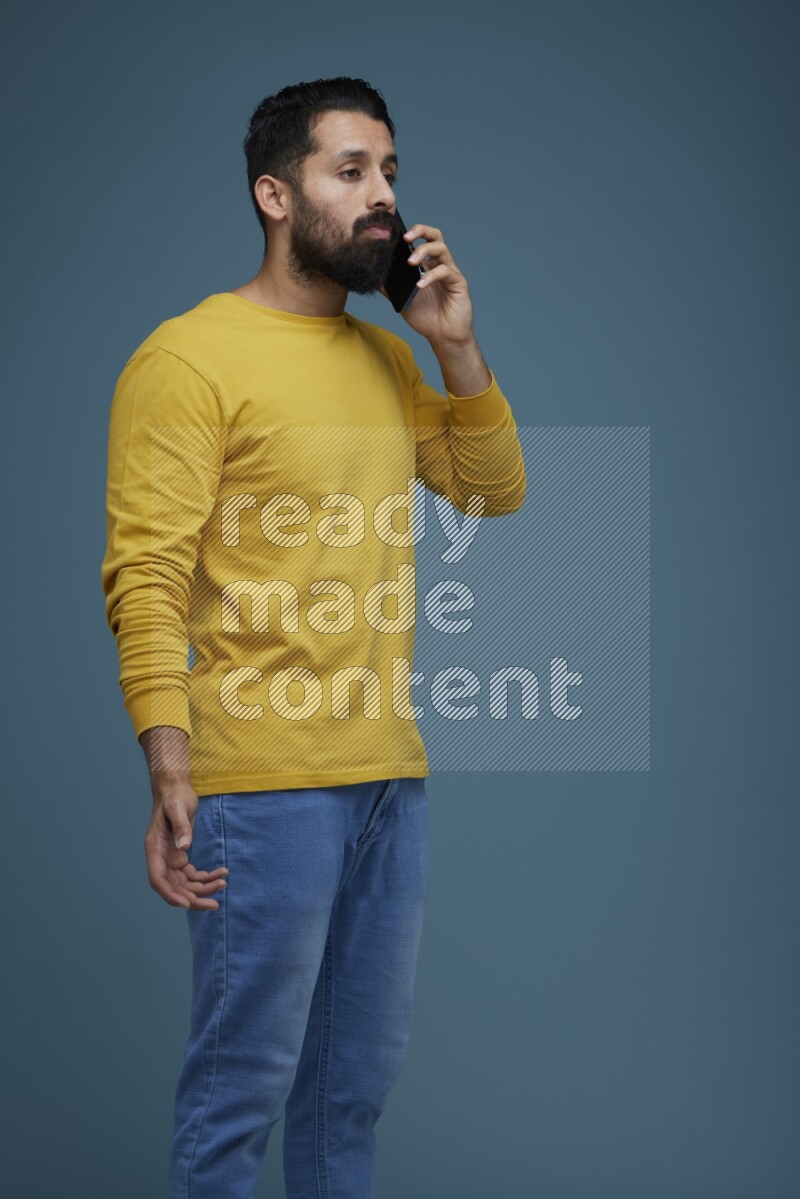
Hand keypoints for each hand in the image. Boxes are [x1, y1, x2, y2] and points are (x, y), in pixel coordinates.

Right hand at [144, 780, 228, 910]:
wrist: (176, 789)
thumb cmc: (174, 797)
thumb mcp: (177, 808)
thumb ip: (181, 827)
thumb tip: (184, 848)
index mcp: (154, 849)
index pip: (158, 880)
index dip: (170, 895)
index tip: (187, 904)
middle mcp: (161, 858)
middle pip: (174, 887)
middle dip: (193, 898)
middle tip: (214, 905)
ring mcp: (172, 859)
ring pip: (186, 884)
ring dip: (204, 889)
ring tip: (223, 884)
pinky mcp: (182, 856)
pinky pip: (194, 874)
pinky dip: (207, 877)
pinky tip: (222, 872)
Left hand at [381, 222, 474, 345]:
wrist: (443, 336)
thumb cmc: (426, 317)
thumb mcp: (402, 300)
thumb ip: (389, 287)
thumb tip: (372, 277)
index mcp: (426, 265)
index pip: (420, 240)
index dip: (410, 233)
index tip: (394, 235)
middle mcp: (439, 264)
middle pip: (434, 235)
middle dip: (420, 230)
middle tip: (405, 238)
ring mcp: (450, 272)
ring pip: (441, 248)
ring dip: (424, 251)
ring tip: (410, 263)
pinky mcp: (458, 282)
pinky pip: (445, 271)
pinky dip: (431, 275)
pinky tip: (420, 284)